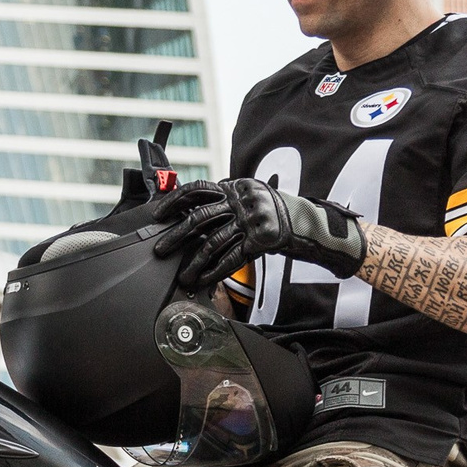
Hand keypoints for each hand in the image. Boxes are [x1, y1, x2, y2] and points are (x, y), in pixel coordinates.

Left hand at [152, 178, 367, 288]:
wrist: (308, 222)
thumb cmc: (271, 213)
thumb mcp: (248, 198)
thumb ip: (223, 202)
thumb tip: (189, 212)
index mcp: (235, 187)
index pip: (198, 188)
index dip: (175, 201)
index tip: (158, 214)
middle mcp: (242, 200)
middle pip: (200, 217)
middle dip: (176, 236)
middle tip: (160, 250)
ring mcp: (252, 219)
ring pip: (214, 242)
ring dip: (194, 262)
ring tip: (183, 275)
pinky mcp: (261, 239)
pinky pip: (233, 257)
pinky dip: (215, 270)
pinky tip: (204, 280)